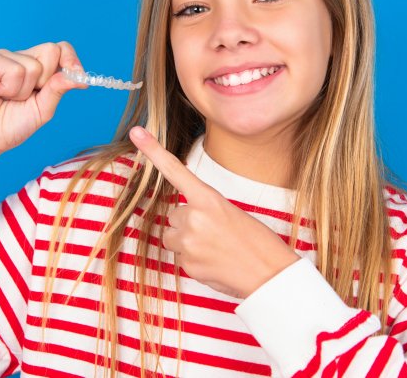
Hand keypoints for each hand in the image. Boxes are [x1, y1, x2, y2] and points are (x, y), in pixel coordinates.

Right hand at [0, 42, 85, 190]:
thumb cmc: (13, 124)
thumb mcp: (44, 109)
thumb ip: (58, 89)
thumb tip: (79, 77)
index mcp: (40, 67)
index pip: (62, 49)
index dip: (72, 59)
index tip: (78, 76)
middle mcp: (23, 57)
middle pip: (51, 51)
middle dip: (46, 80)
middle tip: (29, 96)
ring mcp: (5, 57)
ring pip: (33, 65)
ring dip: (23, 91)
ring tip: (9, 98)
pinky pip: (13, 69)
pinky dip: (9, 88)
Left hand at [128, 126, 299, 298]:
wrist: (270, 273)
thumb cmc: (256, 241)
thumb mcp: (231, 213)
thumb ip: (204, 211)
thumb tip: (184, 223)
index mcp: (208, 198)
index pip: (175, 170)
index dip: (153, 150)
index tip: (136, 133)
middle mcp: (194, 217)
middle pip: (174, 216)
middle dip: (188, 224)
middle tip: (215, 234)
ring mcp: (188, 242)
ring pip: (172, 238)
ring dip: (186, 243)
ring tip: (215, 249)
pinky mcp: (187, 264)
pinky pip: (180, 259)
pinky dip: (194, 261)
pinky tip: (215, 263)